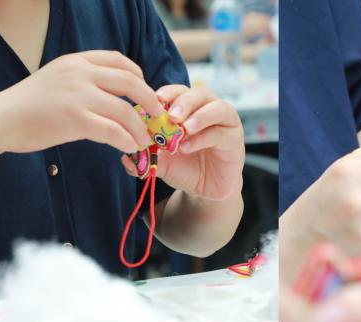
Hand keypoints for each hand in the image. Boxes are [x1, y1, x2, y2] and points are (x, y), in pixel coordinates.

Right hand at [0, 51, 164, 155]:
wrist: (0, 119)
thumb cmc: (26, 106)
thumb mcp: (54, 79)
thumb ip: (80, 81)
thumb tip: (107, 94)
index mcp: (75, 61)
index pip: (118, 60)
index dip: (138, 75)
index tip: (144, 90)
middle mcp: (80, 73)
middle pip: (131, 82)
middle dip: (150, 100)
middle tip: (157, 117)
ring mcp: (78, 96)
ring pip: (125, 110)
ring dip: (140, 128)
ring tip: (144, 141)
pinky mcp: (75, 120)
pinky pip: (112, 131)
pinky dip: (126, 140)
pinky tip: (129, 148)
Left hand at [122, 85, 244, 200]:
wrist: (205, 191)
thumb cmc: (184, 169)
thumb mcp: (161, 162)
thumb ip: (145, 158)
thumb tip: (125, 158)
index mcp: (190, 108)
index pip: (179, 92)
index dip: (167, 93)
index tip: (153, 101)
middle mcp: (209, 110)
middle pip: (200, 94)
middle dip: (183, 102)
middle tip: (169, 114)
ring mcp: (225, 123)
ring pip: (217, 108)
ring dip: (199, 116)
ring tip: (183, 128)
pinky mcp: (235, 139)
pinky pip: (221, 133)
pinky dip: (204, 138)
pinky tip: (188, 147)